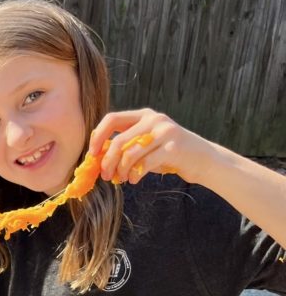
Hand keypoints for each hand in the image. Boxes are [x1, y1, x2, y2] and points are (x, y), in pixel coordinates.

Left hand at [90, 108, 213, 185]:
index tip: (92, 154)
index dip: (97, 136)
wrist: (202, 159)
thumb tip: (96, 159)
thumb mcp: (144, 145)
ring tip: (121, 179)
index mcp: (143, 115)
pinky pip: (144, 164)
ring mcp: (165, 131)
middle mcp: (154, 119)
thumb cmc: (167, 154)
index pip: (112, 118)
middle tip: (105, 176)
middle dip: (107, 161)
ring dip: (120, 171)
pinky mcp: (173, 147)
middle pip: (118, 140)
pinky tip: (134, 180)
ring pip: (130, 154)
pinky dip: (134, 175)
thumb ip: (125, 147)